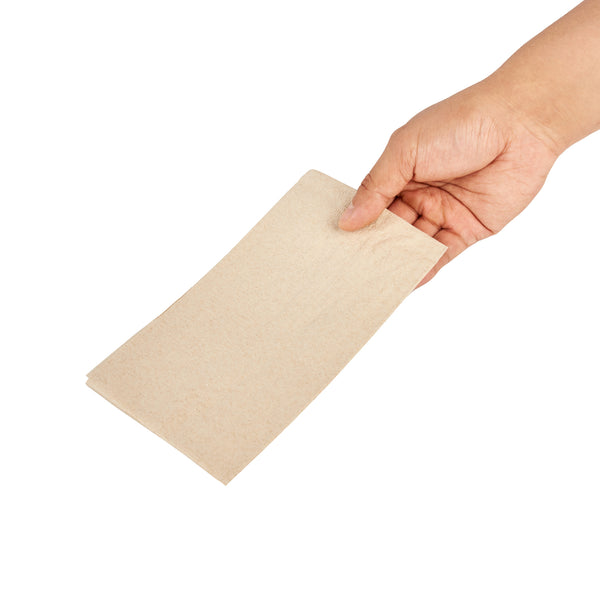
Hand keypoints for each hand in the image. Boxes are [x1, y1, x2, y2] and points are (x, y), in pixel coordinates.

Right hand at [338, 83, 559, 284]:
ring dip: (398, 261)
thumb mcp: (405, 150)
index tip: (338, 245)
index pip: (373, 205)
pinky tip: (408, 282)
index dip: (358, 224)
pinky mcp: (468, 229)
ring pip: (415, 245)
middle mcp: (421, 194)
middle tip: (354, 270)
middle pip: (392, 229)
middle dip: (375, 248)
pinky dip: (426, 268)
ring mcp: (444, 213)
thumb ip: (376, 187)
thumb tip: (347, 219)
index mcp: (401, 173)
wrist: (520, 123)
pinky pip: (442, 254)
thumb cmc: (460, 124)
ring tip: (375, 280)